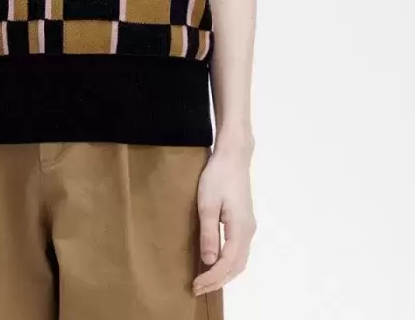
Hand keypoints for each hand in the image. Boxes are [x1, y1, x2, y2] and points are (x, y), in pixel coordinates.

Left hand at [192, 144, 256, 296]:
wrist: (233, 156)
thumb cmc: (218, 177)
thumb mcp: (207, 204)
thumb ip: (209, 233)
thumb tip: (209, 261)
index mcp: (240, 229)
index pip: (227, 263)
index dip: (212, 277)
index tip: (196, 285)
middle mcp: (248, 231)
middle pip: (237, 266)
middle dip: (218, 280)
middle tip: (198, 288)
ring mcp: (249, 226)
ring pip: (240, 260)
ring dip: (224, 274)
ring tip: (206, 281)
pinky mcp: (245, 221)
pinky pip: (239, 251)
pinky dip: (229, 263)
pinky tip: (217, 263)